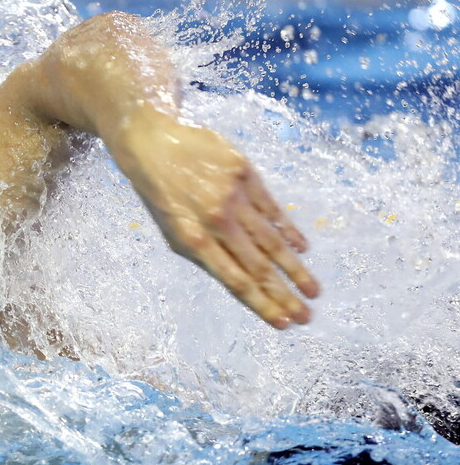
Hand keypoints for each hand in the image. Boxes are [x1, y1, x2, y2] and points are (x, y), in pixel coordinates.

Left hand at [111, 116, 319, 327]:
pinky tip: (302, 249)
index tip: (282, 323)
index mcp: (192, 239)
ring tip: (313, 290)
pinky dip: (289, 231)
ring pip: (271, 240)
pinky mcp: (245, 172)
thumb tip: (240, 280)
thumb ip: (204, 255)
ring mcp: (233, 196)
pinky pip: (272, 208)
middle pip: (257, 266)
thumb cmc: (160, 193)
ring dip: (294, 268)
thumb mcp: (171, 230)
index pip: (234, 280)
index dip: (260, 304)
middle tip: (306, 316)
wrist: (151, 141)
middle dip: (284, 295)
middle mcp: (215, 220)